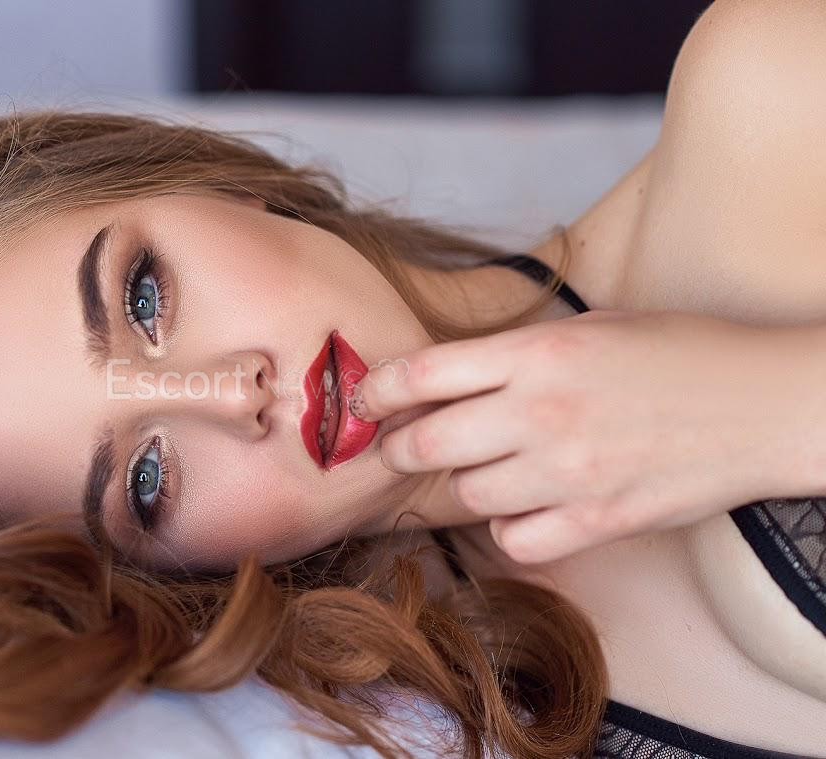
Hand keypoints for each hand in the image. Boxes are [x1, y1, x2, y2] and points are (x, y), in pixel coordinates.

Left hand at [352, 309, 791, 563]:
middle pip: (425, 444)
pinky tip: (524, 506)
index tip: (366, 400)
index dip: (377, 391)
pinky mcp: (599, 520)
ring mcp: (570, 472)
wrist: (761, 404)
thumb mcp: (587, 328)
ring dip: (460, 485)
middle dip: (395, 448)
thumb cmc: (675, 354)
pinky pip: (515, 539)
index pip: (422, 374)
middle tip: (396, 447)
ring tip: (478, 469)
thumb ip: (512, 356)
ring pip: (466, 496)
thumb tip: (441, 381)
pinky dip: (509, 526)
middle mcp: (543, 412)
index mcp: (537, 353)